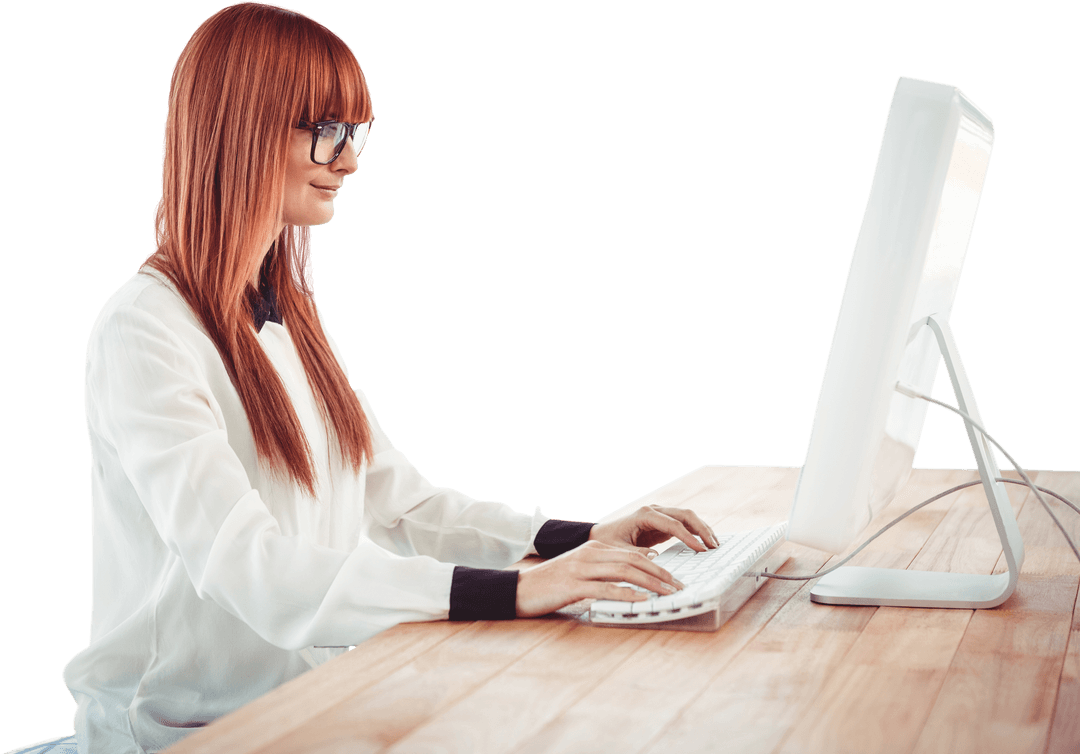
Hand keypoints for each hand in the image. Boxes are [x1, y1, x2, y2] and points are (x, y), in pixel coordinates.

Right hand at [515, 540, 685, 617]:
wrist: (519, 590)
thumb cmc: (552, 585)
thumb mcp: (581, 572)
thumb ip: (605, 572)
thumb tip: (635, 579)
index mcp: (594, 549)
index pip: (633, 554)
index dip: (657, 565)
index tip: (675, 577)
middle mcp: (590, 554)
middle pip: (634, 560)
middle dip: (661, 573)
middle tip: (679, 586)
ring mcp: (581, 569)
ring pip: (625, 571)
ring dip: (651, 583)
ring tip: (668, 593)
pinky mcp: (573, 585)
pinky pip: (606, 589)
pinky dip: (627, 594)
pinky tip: (641, 601)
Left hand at [588, 504, 718, 553]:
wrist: (600, 536)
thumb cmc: (608, 542)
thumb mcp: (620, 551)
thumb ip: (638, 555)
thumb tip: (657, 560)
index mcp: (644, 514)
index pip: (673, 524)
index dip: (689, 537)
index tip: (701, 550)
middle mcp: (654, 510)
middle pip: (685, 514)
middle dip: (702, 529)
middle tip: (714, 546)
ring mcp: (660, 514)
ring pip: (687, 517)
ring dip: (702, 529)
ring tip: (715, 545)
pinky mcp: (662, 523)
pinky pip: (684, 524)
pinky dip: (696, 532)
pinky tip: (705, 543)